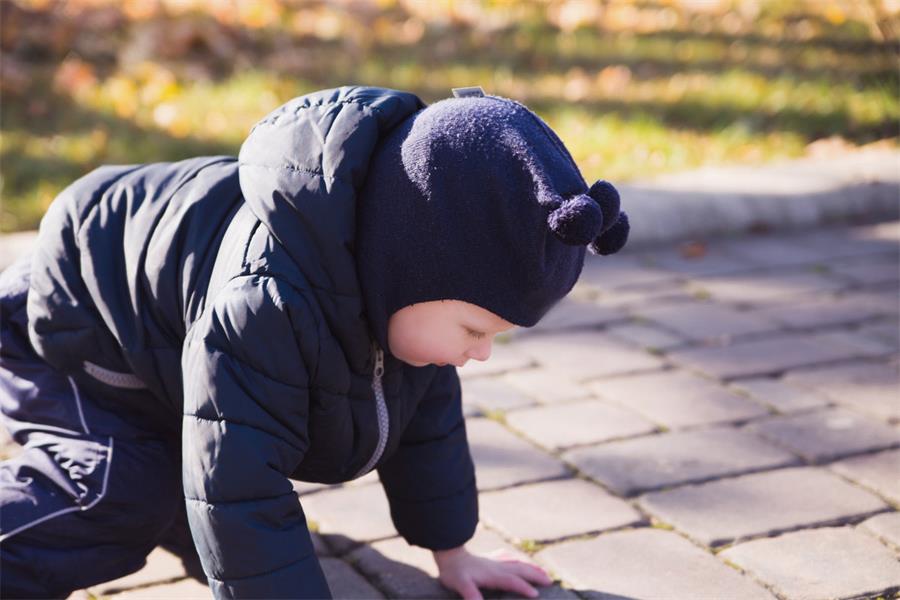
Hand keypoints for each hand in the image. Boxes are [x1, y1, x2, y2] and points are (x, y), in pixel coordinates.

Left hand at [433, 545, 552, 599]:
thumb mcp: (460, 585)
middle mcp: (498, 566)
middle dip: (536, 575)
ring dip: (532, 568)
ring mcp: (495, 561)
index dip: (524, 587)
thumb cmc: (454, 573)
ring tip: (544, 572)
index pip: (512, 581)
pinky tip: (521, 562)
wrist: (448, 554)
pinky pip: (510, 559)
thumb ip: (471, 594)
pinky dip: (520, 562)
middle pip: (521, 570)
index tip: (537, 594)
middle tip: (551, 581)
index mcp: (493, 574)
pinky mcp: (491, 559)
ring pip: (518, 563)